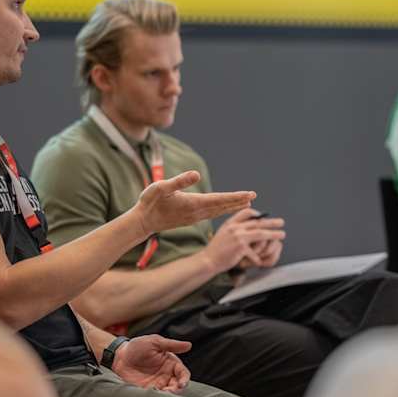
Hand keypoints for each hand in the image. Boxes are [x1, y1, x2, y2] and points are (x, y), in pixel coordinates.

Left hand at [112, 335, 191, 393]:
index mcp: (171, 364)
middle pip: (178, 386)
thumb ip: (171, 345)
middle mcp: (166, 376)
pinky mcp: (146, 391)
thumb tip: (189, 345)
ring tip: (161, 394)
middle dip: (176, 391)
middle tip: (170, 391)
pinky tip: (152, 396)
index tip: (182, 384)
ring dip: (167, 396)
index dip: (185, 380)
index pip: (183, 374)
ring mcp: (157, 384)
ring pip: (168, 394)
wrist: (119, 356)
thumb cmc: (138, 346)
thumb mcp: (155, 342)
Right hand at [134, 171, 254, 234]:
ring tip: (246, 204)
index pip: (220, 199)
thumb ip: (179, 181)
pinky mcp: (190, 219)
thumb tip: (196, 174)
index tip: (250, 194)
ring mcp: (194, 217)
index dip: (236, 197)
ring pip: (218, 211)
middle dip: (239, 201)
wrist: (142, 222)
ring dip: (232, 207)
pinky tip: (225, 209)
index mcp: (193, 203)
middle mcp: (197, 212)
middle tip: (254, 196)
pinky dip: (222, 211)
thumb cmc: (149, 203)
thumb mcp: (161, 187)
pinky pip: (212, 215)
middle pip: (223, 206)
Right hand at [202, 209, 285, 273]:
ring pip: (261, 233)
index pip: (246, 212)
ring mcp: (238, 237)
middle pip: (258, 222)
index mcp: (230, 223)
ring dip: (273, 234)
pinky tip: (259, 262)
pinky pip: (255, 252)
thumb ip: (234, 228)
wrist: (208, 260)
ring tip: (282, 235)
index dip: (257, 214)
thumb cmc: (216, 249)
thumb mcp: (224, 233)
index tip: (263, 216)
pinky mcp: (240, 248)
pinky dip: (258, 258)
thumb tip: (248, 226)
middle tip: (281, 222)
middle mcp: (235, 227)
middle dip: (271, 222)